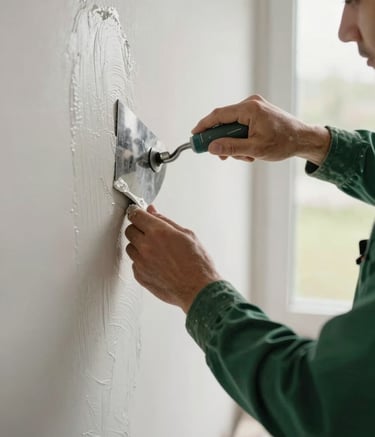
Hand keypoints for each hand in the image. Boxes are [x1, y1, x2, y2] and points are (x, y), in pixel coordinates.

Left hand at [125, 205, 222, 312]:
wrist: (198, 289)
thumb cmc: (197, 263)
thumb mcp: (187, 234)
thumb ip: (165, 221)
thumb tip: (152, 211)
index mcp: (158, 232)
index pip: (135, 215)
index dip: (137, 213)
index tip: (139, 214)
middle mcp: (146, 246)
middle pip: (129, 230)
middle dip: (138, 229)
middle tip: (150, 233)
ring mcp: (141, 262)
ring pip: (130, 247)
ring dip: (138, 246)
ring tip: (156, 250)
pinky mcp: (140, 276)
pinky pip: (134, 263)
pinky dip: (142, 261)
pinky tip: (156, 263)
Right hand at [192, 95, 330, 165]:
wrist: (304, 139)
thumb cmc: (284, 143)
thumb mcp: (255, 149)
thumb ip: (231, 148)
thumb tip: (212, 148)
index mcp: (250, 108)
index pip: (219, 115)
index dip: (204, 126)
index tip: (194, 135)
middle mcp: (251, 104)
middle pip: (225, 121)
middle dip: (223, 140)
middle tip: (221, 155)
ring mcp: (255, 107)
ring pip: (233, 126)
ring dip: (235, 143)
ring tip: (247, 156)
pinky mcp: (258, 113)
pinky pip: (242, 126)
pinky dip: (242, 139)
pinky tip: (251, 150)